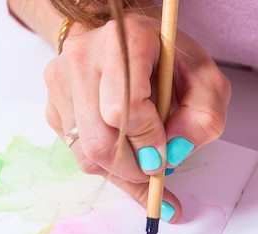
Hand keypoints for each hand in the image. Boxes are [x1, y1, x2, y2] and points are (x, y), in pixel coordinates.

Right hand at [43, 11, 229, 222]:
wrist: (124, 40)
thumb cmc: (166, 59)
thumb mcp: (205, 80)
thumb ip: (205, 116)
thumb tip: (174, 153)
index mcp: (124, 41)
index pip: (124, 108)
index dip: (147, 140)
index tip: (164, 153)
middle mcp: (83, 58)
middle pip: (99, 141)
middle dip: (132, 168)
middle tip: (154, 170)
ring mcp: (61, 83)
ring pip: (85, 154)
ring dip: (118, 171)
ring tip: (140, 163)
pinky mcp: (52, 105)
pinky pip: (75, 152)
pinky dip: (103, 163)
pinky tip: (122, 148)